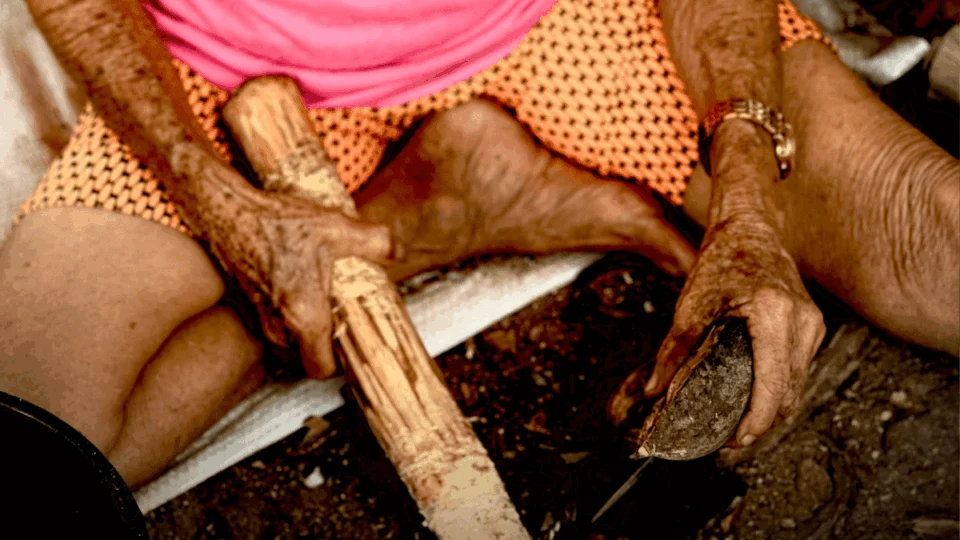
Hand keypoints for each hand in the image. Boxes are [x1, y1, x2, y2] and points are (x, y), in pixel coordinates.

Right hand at [195, 157, 399, 378]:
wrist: (225, 210)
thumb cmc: (276, 222)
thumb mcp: (336, 227)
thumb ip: (375, 241)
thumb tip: (397, 250)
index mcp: (304, 316)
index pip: (322, 369)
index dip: (338, 364)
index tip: (350, 345)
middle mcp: (277, 325)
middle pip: (306, 356)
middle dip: (323, 341)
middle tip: (339, 316)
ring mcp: (257, 318)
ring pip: (288, 341)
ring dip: (303, 327)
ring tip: (319, 298)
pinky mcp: (245, 305)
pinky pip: (273, 323)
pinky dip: (286, 313)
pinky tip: (296, 283)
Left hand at [644, 211, 825, 446]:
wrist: (750, 229)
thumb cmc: (722, 260)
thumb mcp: (692, 303)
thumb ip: (674, 349)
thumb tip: (654, 389)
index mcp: (774, 315)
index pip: (774, 384)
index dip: (757, 421)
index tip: (736, 441)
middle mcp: (803, 322)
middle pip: (790, 393)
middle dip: (762, 421)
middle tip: (729, 438)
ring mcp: (813, 324)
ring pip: (798, 385)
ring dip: (772, 407)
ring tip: (738, 420)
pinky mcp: (813, 326)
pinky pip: (799, 369)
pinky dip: (778, 387)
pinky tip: (752, 394)